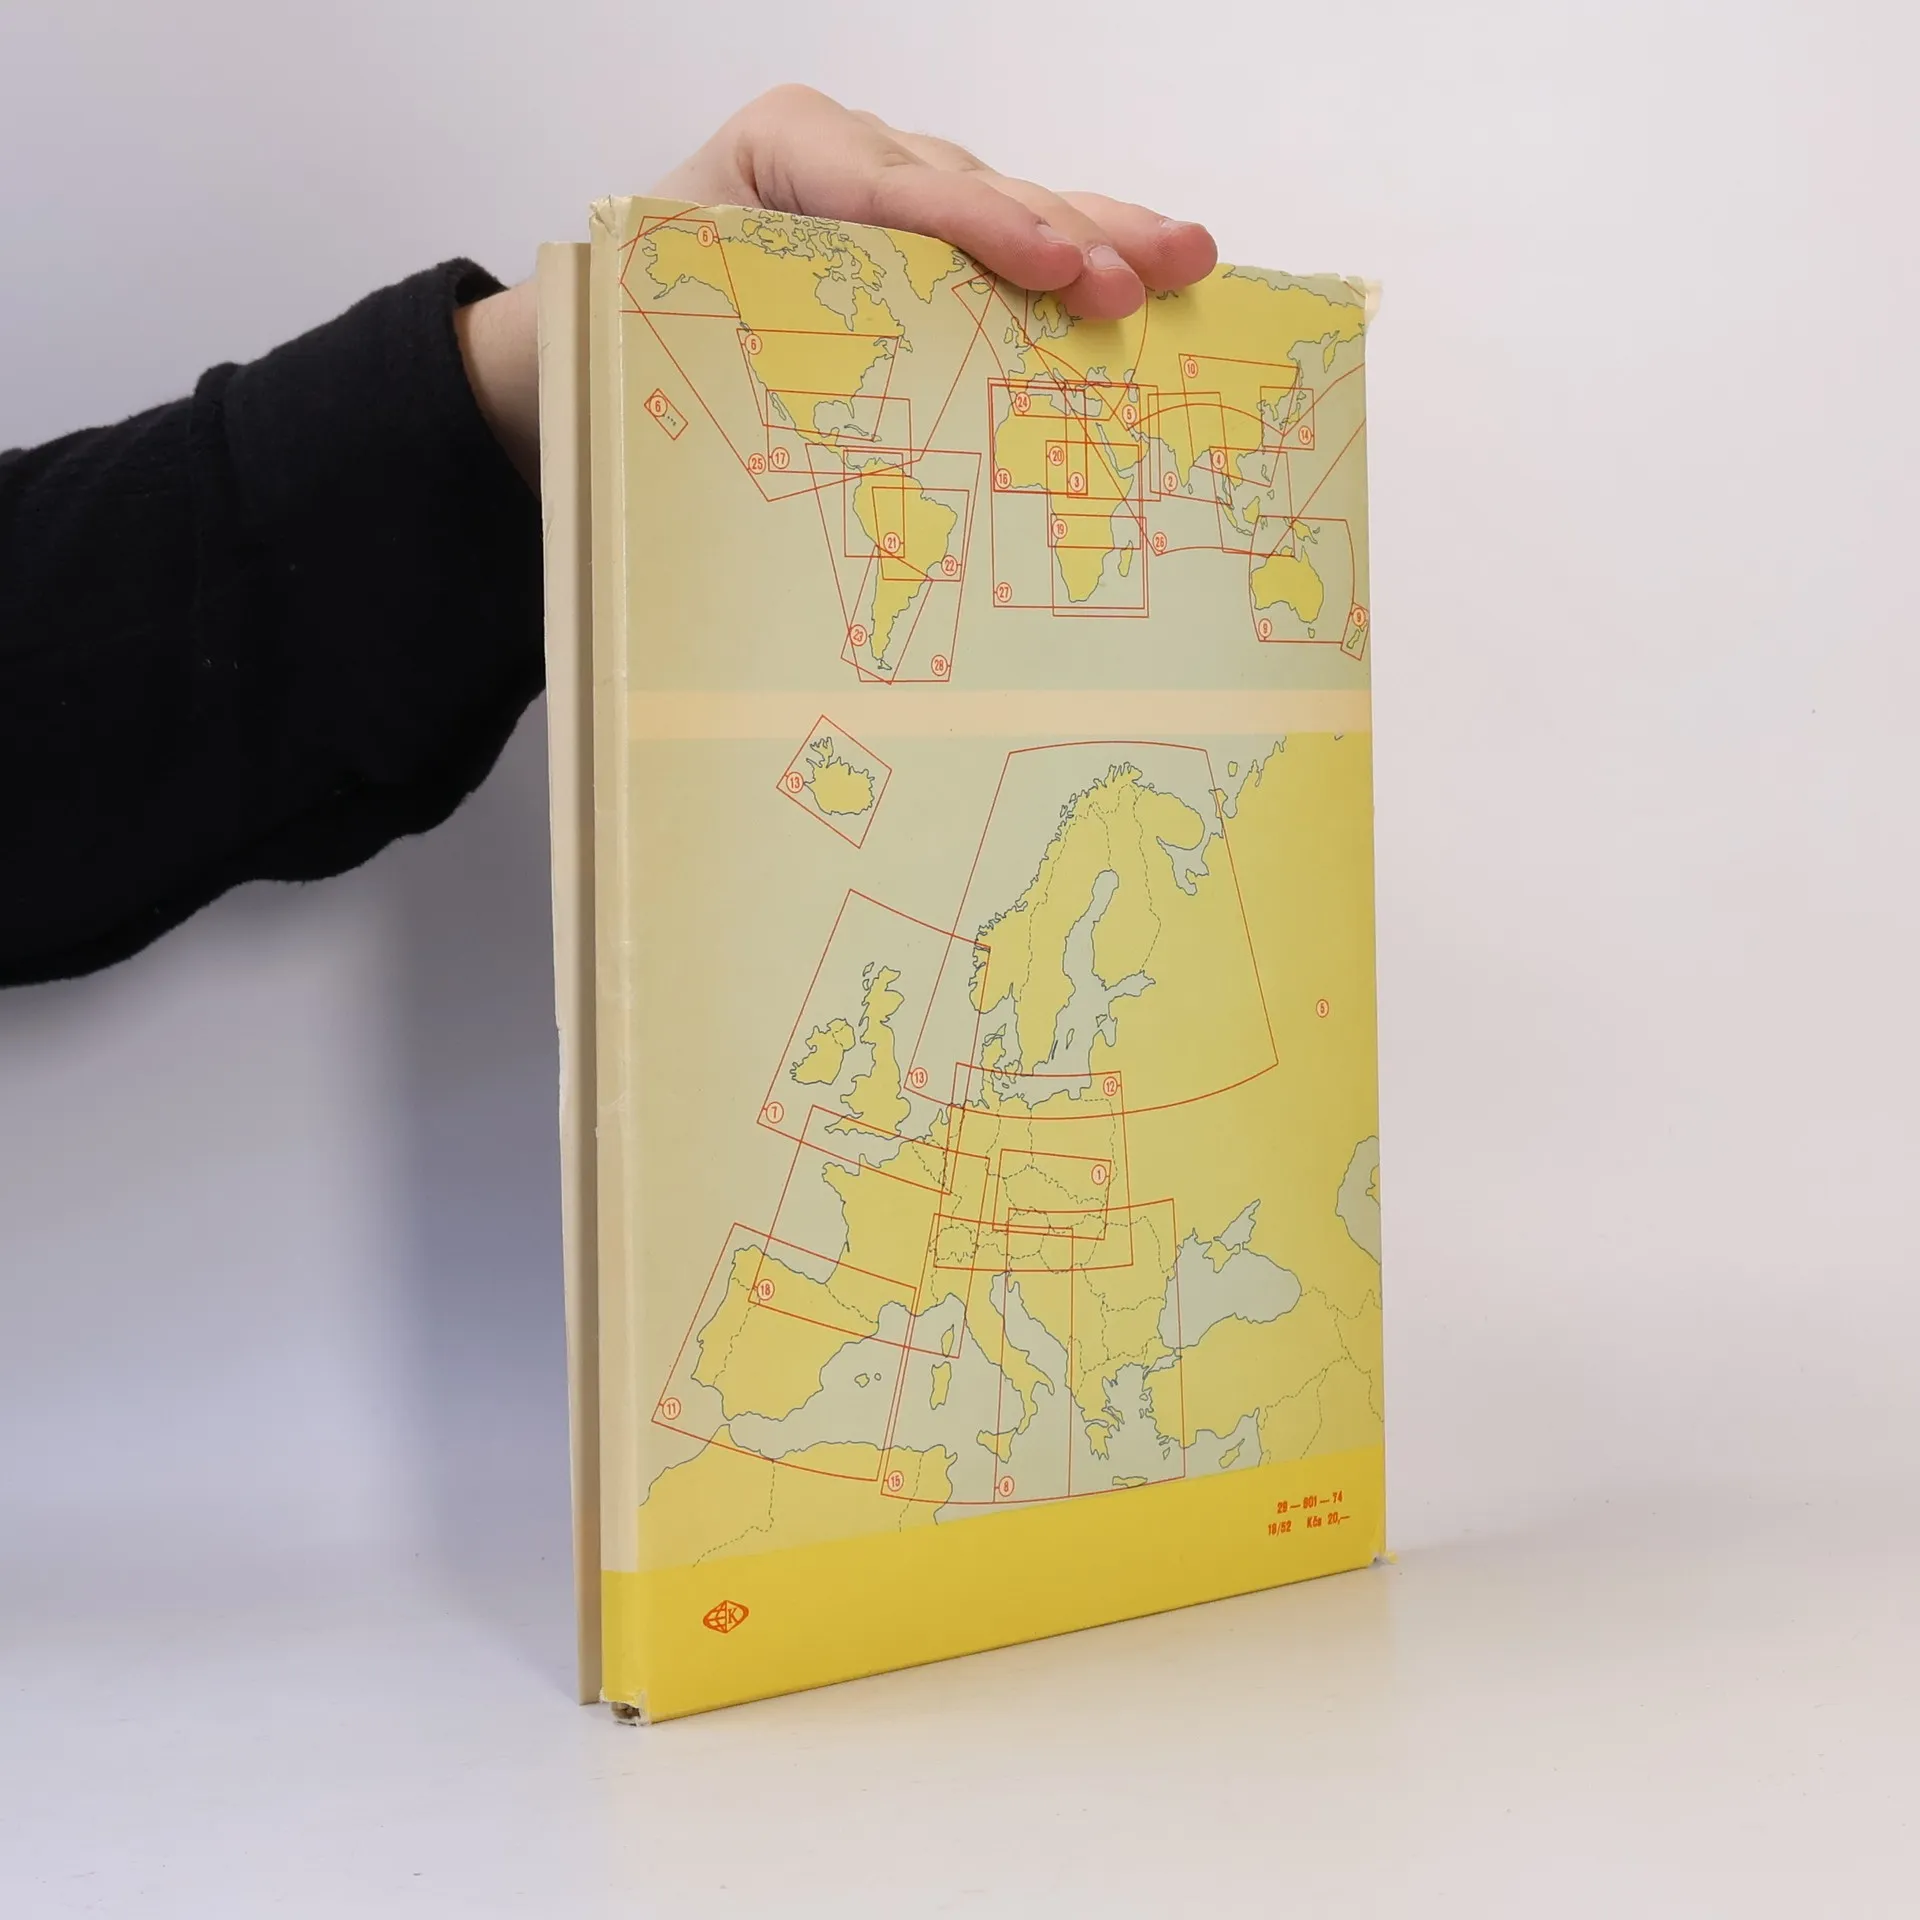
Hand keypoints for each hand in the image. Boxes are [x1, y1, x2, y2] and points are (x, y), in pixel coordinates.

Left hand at [656, 85, 1216, 322]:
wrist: (631, 312)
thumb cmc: (656, 317)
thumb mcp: (684, 310)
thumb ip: (759, 321)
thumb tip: (839, 399)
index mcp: (782, 149)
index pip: (890, 187)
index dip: (979, 226)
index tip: (1048, 268)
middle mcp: (857, 151)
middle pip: (971, 187)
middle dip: (1058, 234)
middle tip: (1126, 286)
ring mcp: (908, 185)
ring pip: (1014, 201)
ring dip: (1103, 236)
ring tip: (1183, 260)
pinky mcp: (940, 229)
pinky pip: (1021, 231)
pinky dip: (1090, 250)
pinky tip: (1160, 260)